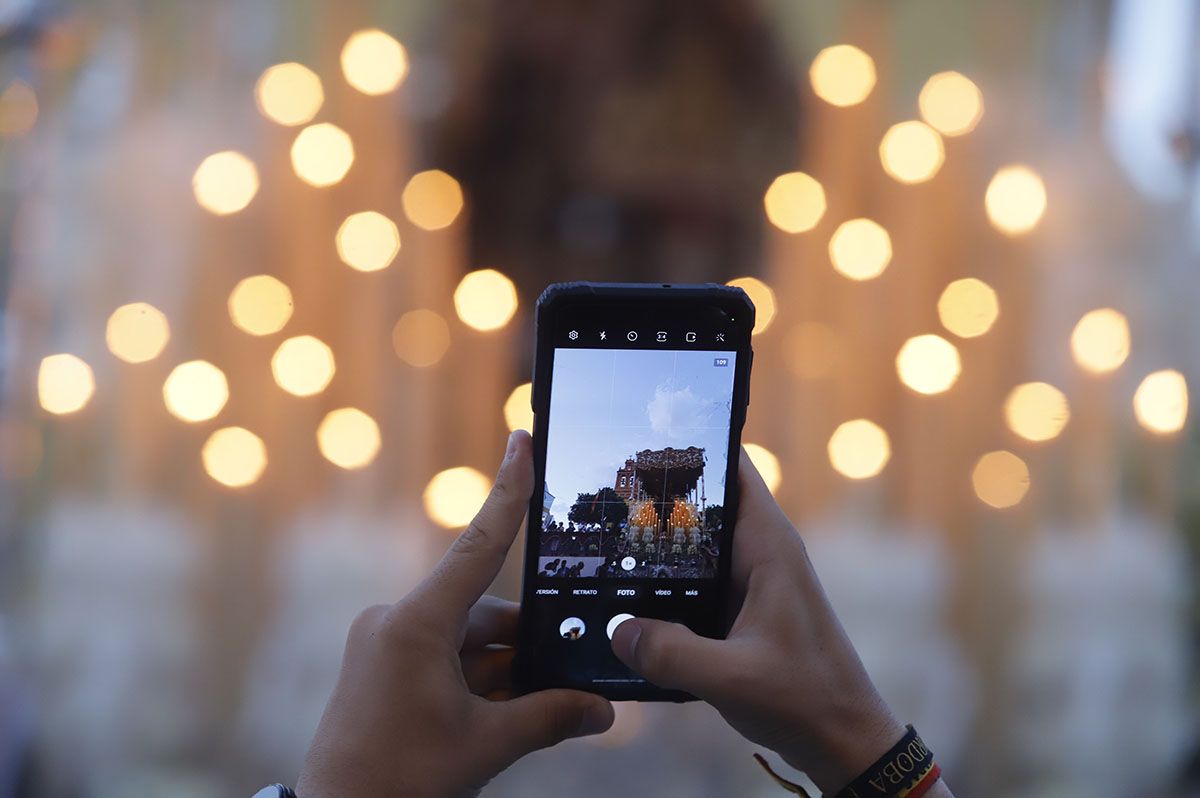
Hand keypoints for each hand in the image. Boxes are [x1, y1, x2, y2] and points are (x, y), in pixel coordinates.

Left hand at [297, 431, 613, 797]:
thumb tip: (603, 712)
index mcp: (416, 624)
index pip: (478, 546)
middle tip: (570, 689)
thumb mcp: (486, 746)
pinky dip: (477, 682)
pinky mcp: (380, 666)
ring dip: (503, 673)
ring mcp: (384, 644)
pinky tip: (501, 717)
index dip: (507, 491)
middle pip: (484, 615)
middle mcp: (396, 622)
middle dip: (526, 650)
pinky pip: (443, 659)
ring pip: (467, 642)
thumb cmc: (400, 782)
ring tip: (529, 719)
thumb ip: (549, 718)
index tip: (521, 442)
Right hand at [610, 449, 906, 793]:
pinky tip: (627, 593)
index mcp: (768, 546)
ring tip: (600, 537)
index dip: (691, 445)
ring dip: (658, 543)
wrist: (843, 740)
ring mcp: (751, 581)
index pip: (731, 468)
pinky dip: (665, 581)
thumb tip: (615, 630)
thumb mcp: (732, 679)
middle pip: (704, 502)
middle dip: (657, 496)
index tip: (641, 433)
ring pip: (696, 543)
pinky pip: (695, 580)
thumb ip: (671, 654)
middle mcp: (760, 553)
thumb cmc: (806, 699)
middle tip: (599, 490)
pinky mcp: (742, 609)